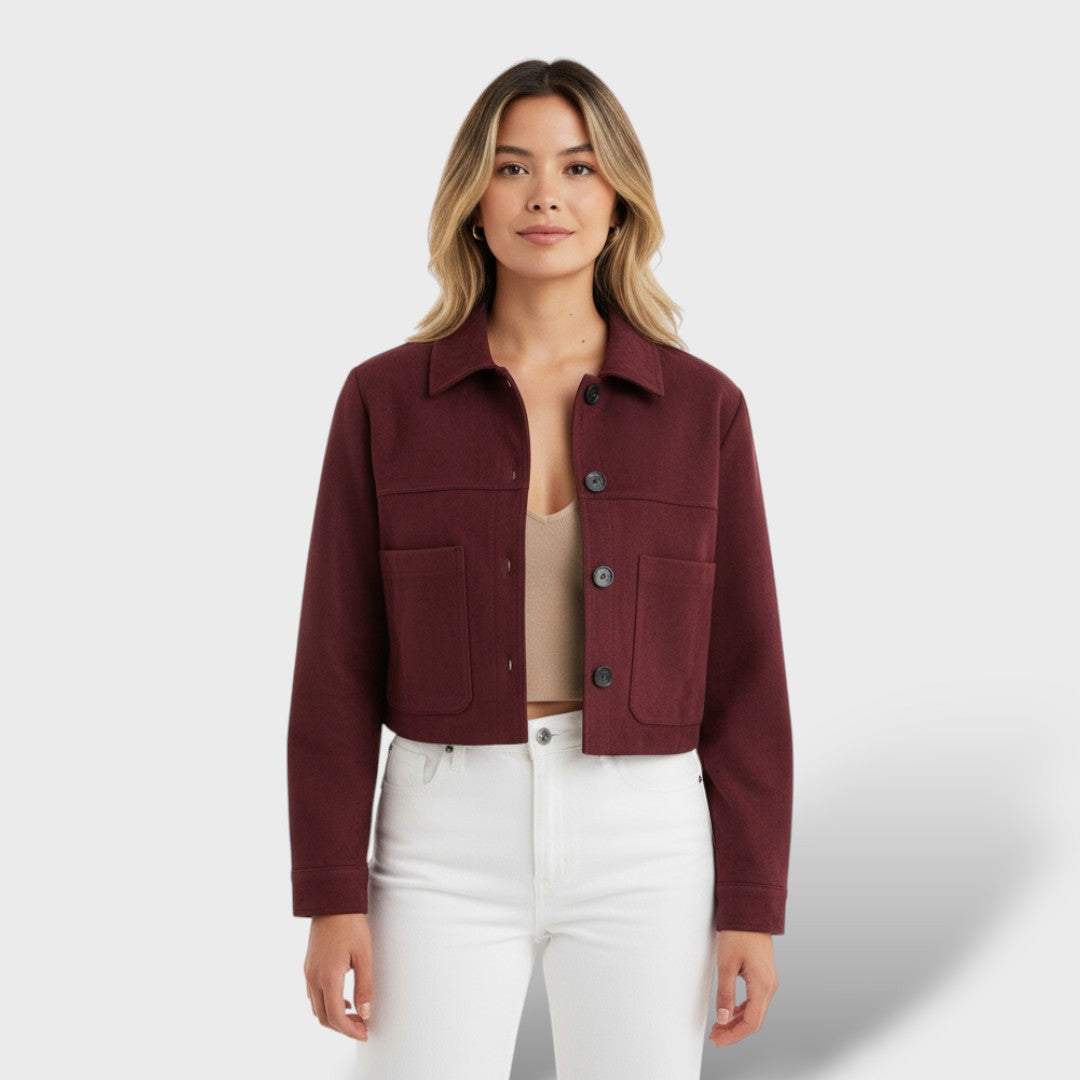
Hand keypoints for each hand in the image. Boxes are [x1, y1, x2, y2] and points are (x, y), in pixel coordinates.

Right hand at [304, 913, 372, 1040]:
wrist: (332, 902)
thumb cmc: (351, 926)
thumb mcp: (364, 956)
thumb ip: (365, 986)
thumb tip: (366, 1013)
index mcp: (328, 977)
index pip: (335, 1016)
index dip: (350, 1030)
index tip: (365, 1033)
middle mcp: (313, 978)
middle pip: (323, 1017)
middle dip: (342, 1027)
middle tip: (362, 1026)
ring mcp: (308, 972)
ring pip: (316, 1008)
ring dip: (333, 1017)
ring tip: (355, 1014)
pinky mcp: (308, 966)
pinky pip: (313, 995)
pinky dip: (326, 1004)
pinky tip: (343, 999)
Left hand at [708, 930, 777, 1046]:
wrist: (750, 912)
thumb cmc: (738, 934)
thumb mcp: (726, 965)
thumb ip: (725, 994)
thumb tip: (722, 1019)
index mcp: (762, 986)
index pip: (751, 1023)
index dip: (733, 1035)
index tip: (718, 1040)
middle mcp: (769, 987)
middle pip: (754, 1021)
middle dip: (734, 1032)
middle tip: (715, 1037)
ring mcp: (768, 982)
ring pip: (755, 1012)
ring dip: (738, 1021)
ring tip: (719, 1026)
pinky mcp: (764, 976)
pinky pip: (755, 1001)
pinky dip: (742, 1010)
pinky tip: (730, 1011)